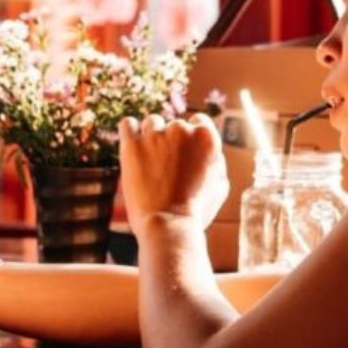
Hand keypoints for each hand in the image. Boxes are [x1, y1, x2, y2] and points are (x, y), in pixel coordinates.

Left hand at [119, 114, 229, 229]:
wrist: (168, 225)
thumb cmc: (196, 211)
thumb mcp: (219, 186)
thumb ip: (216, 161)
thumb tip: (209, 150)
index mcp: (206, 136)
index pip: (199, 121)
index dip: (192, 139)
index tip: (186, 154)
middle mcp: (181, 129)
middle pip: (175, 125)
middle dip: (173, 143)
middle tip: (170, 169)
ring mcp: (155, 135)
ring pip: (152, 123)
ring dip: (152, 137)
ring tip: (151, 163)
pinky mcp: (131, 145)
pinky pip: (128, 124)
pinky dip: (130, 132)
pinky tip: (134, 146)